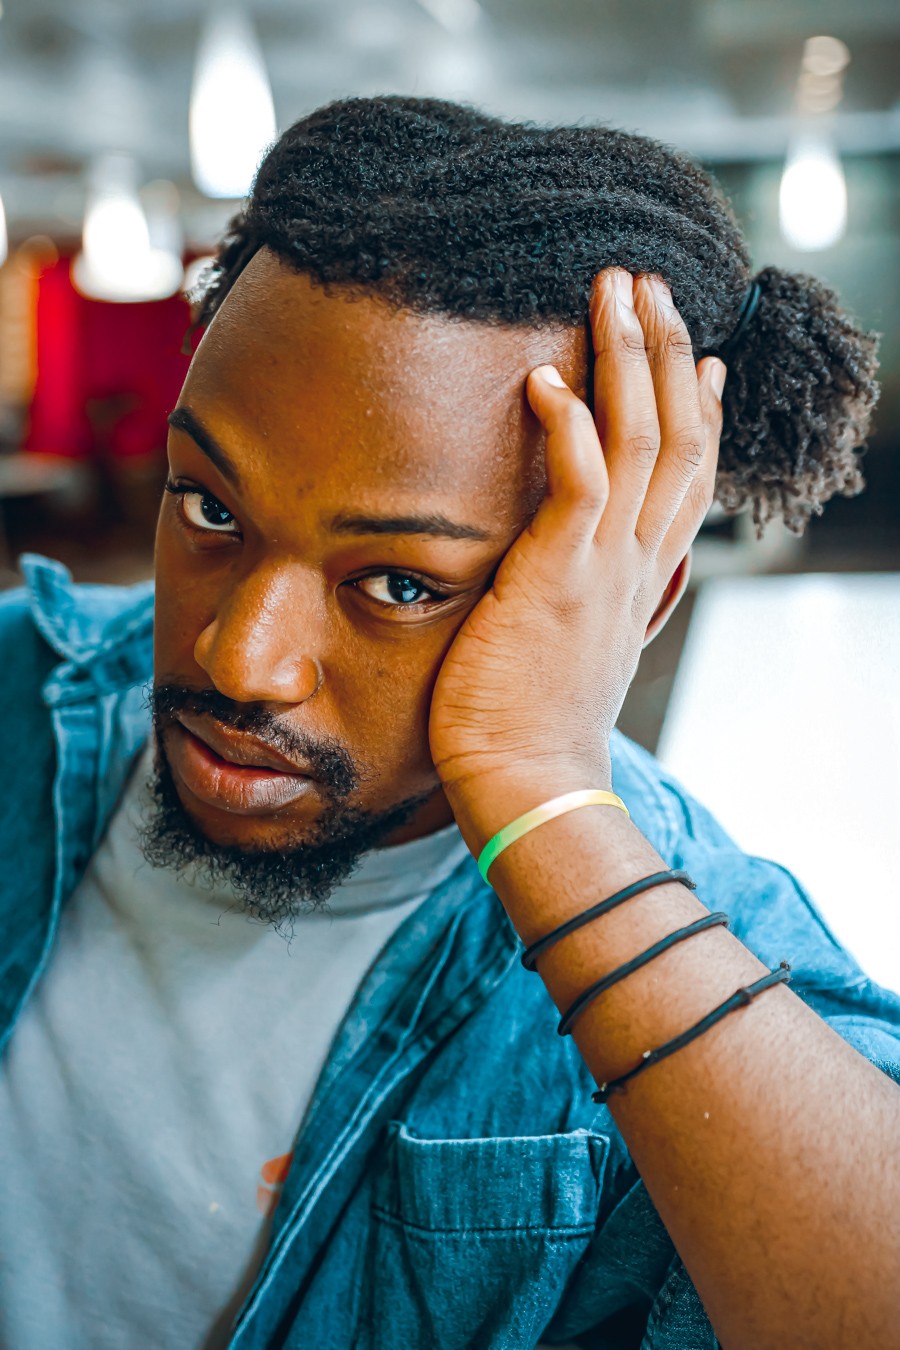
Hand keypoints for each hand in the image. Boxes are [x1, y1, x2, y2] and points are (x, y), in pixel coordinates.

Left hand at [428, 267, 726, 800]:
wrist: (526, 783)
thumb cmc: (532, 720)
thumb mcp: (580, 646)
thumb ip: (597, 596)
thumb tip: (603, 573)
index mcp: (640, 577)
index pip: (686, 476)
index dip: (696, 409)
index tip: (697, 354)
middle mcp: (635, 564)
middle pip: (677, 438)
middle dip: (667, 353)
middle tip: (651, 285)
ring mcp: (603, 569)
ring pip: (640, 443)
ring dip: (630, 361)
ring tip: (616, 291)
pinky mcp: (559, 579)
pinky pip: (579, 486)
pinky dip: (571, 427)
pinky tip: (548, 378)